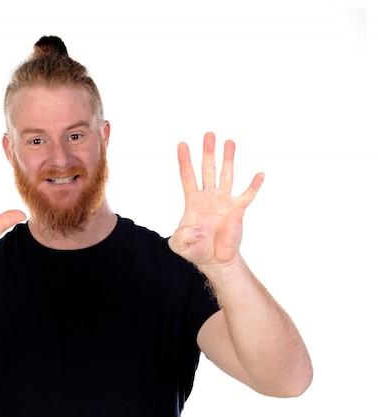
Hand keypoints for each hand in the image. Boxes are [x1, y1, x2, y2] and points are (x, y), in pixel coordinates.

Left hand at [168, 132, 263, 268]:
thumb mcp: (179, 244)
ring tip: (230, 142)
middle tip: (209, 134)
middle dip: (208, 151)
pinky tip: (259, 174)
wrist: (214, 260)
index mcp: (192, 201)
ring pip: (227, 175)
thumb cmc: (194, 249)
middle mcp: (209, 196)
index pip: (187, 176)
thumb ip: (183, 236)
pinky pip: (247, 195)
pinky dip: (254, 185)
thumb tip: (199, 230)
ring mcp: (224, 202)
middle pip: (208, 169)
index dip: (184, 161)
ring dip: (228, 159)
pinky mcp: (237, 211)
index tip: (182, 144)